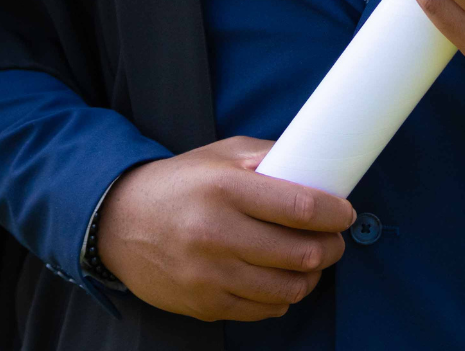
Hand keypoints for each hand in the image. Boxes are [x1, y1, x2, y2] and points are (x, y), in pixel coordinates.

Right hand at [96, 137, 353, 321]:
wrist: (119, 223)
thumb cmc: (180, 184)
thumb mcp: (220, 155)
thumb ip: (269, 157)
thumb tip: (318, 168)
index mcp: (225, 188)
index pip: (300, 207)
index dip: (334, 213)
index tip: (344, 213)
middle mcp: (216, 232)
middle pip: (301, 253)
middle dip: (331, 247)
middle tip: (333, 239)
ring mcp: (209, 274)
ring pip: (288, 288)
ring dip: (311, 276)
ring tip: (310, 261)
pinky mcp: (204, 304)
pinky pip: (264, 310)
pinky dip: (281, 297)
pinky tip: (278, 279)